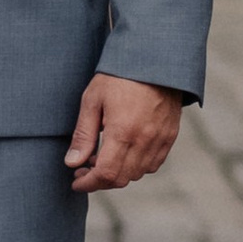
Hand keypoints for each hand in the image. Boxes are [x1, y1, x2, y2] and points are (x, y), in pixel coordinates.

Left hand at [64, 71, 184, 193]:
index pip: (106, 174)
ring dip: (119, 173)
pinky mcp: (170, 136)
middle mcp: (145, 140)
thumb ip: (83, 135)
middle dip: (100, 180)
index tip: (76, 181)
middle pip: (122, 179)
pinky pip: (153, 163)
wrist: (154, 58)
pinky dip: (137, 166)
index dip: (88, 183)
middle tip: (84, 168)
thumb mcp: (93, 100)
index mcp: (123, 132)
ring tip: (102, 156)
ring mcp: (160, 139)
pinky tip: (124, 151)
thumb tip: (72, 163)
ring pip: (138, 173)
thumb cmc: (119, 75)